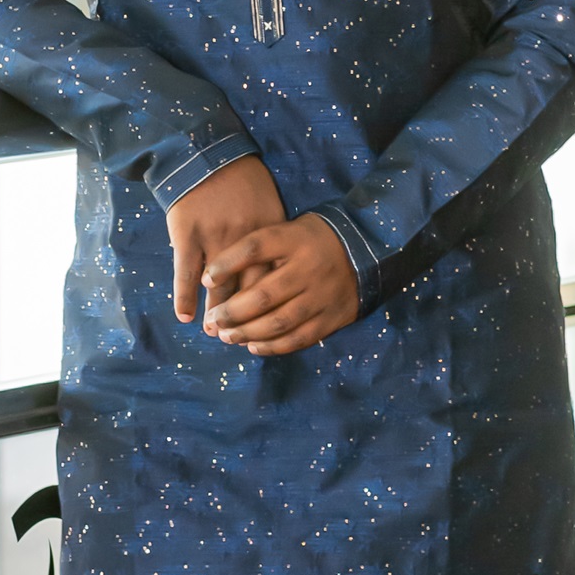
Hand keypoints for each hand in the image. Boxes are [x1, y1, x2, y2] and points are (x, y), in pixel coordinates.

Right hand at [165, 155, 284, 324]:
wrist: (205, 152)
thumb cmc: (241, 178)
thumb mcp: (268, 202)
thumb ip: (273, 235)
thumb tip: (279, 270)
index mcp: (269, 231)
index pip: (274, 278)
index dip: (271, 304)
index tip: (267, 322)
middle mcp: (245, 239)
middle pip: (248, 289)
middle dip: (244, 317)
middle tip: (237, 337)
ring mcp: (215, 238)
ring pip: (217, 287)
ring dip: (215, 313)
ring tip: (214, 332)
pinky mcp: (188, 235)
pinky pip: (186, 273)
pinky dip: (185, 297)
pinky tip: (185, 316)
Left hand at [200, 213, 358, 355]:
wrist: (368, 249)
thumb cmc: (315, 239)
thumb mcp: (291, 228)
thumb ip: (262, 246)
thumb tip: (218, 271)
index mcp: (295, 239)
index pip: (255, 248)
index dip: (227, 264)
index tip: (206, 278)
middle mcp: (308, 267)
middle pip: (263, 294)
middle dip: (232, 311)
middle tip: (214, 320)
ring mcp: (321, 295)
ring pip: (278, 322)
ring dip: (248, 333)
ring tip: (227, 336)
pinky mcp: (332, 318)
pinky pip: (298, 338)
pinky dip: (273, 346)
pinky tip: (253, 346)